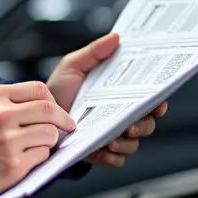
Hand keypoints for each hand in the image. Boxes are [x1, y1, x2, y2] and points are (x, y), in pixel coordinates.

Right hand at [0, 82, 75, 197]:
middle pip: (50, 109)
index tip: (56, 110)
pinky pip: (42, 156)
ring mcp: (8, 140)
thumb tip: (34, 108)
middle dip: (64, 120)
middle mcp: (2, 114)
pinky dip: (39, 159)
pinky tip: (26, 162)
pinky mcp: (13, 164)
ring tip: (38, 148)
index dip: (52, 101)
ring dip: (50, 142)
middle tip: (67, 127)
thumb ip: (3, 104)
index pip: (38, 89)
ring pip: (50, 134)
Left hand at [46, 32, 167, 168]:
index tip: (159, 102)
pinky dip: (113, 156)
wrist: (37, 114)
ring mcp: (111, 136)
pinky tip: (105, 149)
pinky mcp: (99, 153)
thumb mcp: (73, 66)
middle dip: (144, 124)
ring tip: (115, 138)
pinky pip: (116, 160)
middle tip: (133, 123)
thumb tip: (116, 37)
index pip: (147, 99)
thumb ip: (94, 52)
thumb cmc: (58, 90)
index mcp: (119, 96)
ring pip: (133, 144)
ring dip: (128, 142)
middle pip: (146, 124)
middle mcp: (119, 117)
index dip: (158, 101)